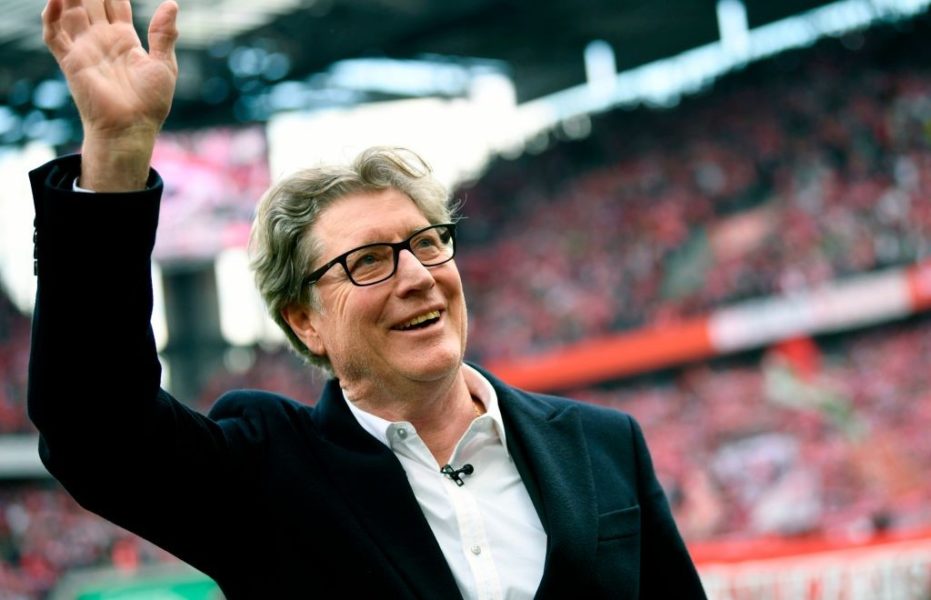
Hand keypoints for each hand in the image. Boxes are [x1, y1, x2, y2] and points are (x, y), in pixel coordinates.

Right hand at [42, 0, 179, 189]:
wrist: (132, 128)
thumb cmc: (151, 103)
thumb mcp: (164, 65)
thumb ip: (164, 34)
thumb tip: (172, 3)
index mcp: (124, 39)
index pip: (114, 4)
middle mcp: (101, 41)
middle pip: (90, 3)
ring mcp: (84, 49)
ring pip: (70, 12)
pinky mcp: (70, 61)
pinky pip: (54, 35)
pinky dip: (51, 16)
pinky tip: (57, 0)